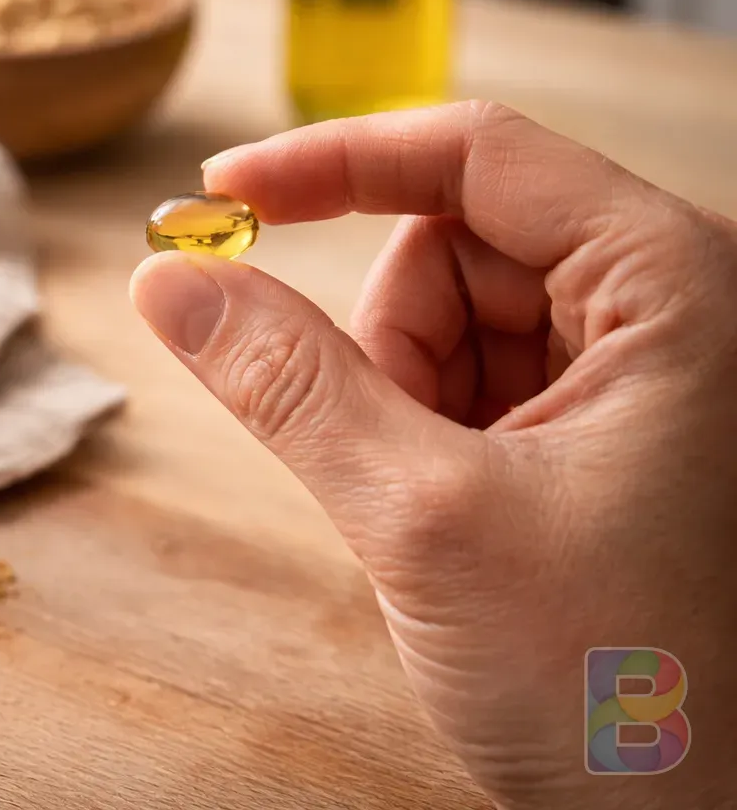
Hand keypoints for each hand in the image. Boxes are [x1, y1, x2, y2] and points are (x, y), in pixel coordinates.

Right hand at [131, 102, 736, 808]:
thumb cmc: (628, 689)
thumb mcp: (424, 521)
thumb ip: (287, 384)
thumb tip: (169, 281)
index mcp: (673, 285)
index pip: (476, 154)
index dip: (333, 162)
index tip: (219, 194)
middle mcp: (666, 305)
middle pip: (452, 244)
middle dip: (388, 346)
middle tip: (399, 468)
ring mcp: (634, 369)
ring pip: (445, 318)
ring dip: (401, 406)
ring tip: (444, 515)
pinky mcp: (598, 426)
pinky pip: (461, 382)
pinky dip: (424, 441)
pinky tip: (462, 524)